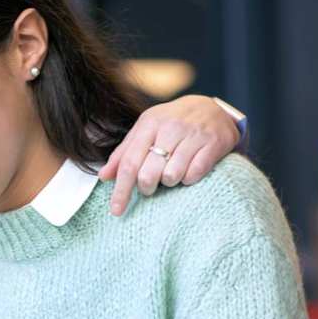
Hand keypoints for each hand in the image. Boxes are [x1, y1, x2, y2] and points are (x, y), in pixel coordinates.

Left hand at [98, 94, 240, 215]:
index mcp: (149, 124)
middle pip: (148, 174)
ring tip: (171, 173)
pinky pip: (194, 174)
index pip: (129, 163)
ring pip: (172, 176)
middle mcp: (170, 128)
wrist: (212, 108)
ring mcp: (193, 135)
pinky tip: (188, 171)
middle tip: (150, 186)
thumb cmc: (171, 122)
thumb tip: (104, 176)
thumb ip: (124, 152)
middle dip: (146, 187)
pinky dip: (188, 179)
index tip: (116, 210)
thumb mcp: (145, 130)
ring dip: (169, 182)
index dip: (121, 190)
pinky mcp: (213, 144)